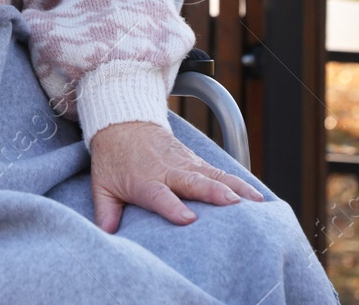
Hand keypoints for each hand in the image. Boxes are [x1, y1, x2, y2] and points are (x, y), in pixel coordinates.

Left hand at [88, 121, 263, 232]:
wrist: (124, 122)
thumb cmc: (113, 159)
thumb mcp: (102, 185)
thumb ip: (106, 212)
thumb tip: (106, 236)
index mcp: (145, 180)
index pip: (161, 195)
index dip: (173, 207)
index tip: (189, 219)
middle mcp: (169, 170)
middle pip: (194, 182)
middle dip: (214, 193)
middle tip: (233, 204)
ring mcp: (185, 163)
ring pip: (213, 176)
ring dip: (235, 188)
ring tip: (255, 202)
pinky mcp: (196, 161)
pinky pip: (220, 173)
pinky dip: (239, 183)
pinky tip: (256, 197)